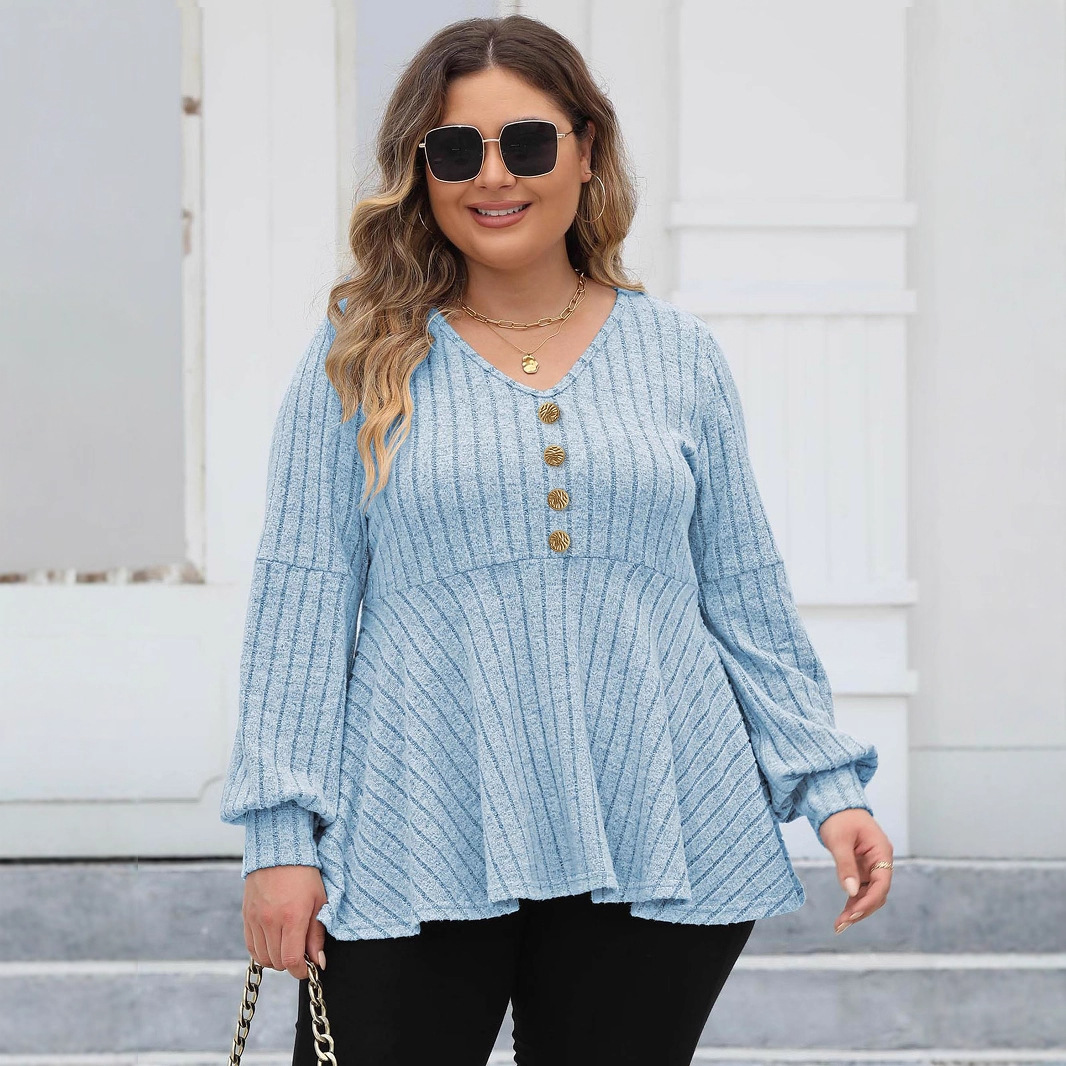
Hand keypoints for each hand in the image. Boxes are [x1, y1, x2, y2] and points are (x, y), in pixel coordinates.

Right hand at [243, 864, 328, 979]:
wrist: (280, 852)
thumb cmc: (305, 875)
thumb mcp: (319, 902)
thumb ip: (317, 935)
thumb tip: (318, 962)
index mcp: (292, 916)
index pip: (291, 959)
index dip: (301, 971)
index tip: (308, 969)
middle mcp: (270, 920)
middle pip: (277, 962)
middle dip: (291, 964)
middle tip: (301, 953)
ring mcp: (255, 919)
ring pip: (263, 957)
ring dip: (276, 959)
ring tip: (288, 945)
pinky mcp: (246, 916)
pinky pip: (251, 946)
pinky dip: (262, 951)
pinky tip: (274, 942)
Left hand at [817, 808, 892, 934]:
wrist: (834, 804)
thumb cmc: (839, 817)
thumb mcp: (839, 840)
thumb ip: (845, 864)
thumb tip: (852, 892)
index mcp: (882, 851)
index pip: (882, 882)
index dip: (869, 900)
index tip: (854, 913)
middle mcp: (880, 861)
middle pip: (877, 892)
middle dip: (862, 909)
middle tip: (842, 923)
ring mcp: (871, 866)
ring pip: (869, 894)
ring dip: (856, 909)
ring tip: (840, 925)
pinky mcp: (861, 869)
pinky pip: (860, 889)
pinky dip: (852, 901)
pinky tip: (843, 916)